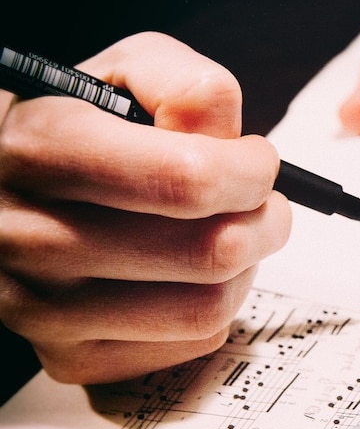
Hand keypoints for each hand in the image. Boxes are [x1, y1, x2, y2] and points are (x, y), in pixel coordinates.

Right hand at [0, 32, 290, 384]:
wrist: (9, 185)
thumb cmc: (82, 125)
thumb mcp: (128, 71)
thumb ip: (187, 85)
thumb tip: (232, 142)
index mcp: (43, 148)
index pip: (188, 180)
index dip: (251, 171)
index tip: (258, 159)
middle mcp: (29, 236)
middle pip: (212, 252)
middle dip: (265, 221)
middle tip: (260, 202)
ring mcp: (41, 308)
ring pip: (207, 309)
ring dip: (243, 268)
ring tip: (226, 233)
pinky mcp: (68, 357)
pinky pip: (189, 344)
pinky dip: (211, 307)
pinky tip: (186, 273)